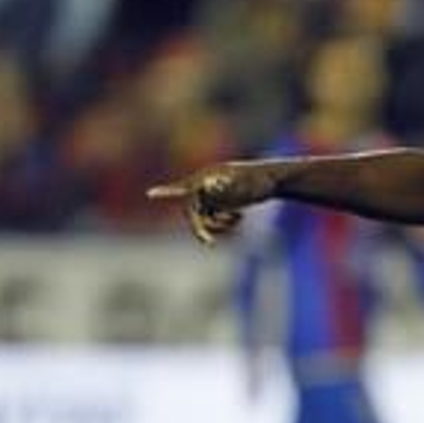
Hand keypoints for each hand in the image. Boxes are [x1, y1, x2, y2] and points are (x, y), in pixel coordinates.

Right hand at [147, 162, 277, 244]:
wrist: (272, 180)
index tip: (151, 194)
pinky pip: (214, 221)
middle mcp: (205, 188)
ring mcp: (212, 197)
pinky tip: (240, 217)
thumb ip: (225, 186)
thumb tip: (211, 185)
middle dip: (200, 228)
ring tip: (239, 218)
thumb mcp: (243, 185)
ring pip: (204, 220)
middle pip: (192, 213)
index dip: (166, 191)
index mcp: (206, 179)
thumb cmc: (259, 181)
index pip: (182, 188)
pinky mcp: (220, 205)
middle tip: (209, 243)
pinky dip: (225, 225)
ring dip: (219, 225)